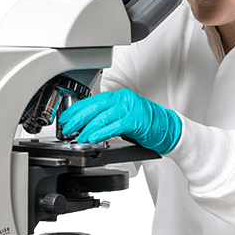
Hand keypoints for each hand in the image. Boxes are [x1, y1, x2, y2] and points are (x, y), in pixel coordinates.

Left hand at [58, 89, 181, 154]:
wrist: (169, 128)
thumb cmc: (148, 124)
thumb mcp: (124, 116)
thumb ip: (108, 116)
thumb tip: (88, 124)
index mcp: (120, 96)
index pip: (93, 100)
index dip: (77, 109)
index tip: (66, 117)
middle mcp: (123, 99)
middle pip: (94, 106)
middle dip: (77, 118)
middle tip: (66, 127)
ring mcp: (129, 108)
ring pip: (101, 116)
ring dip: (86, 128)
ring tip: (77, 136)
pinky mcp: (134, 120)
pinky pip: (113, 126)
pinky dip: (100, 132)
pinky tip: (91, 137)